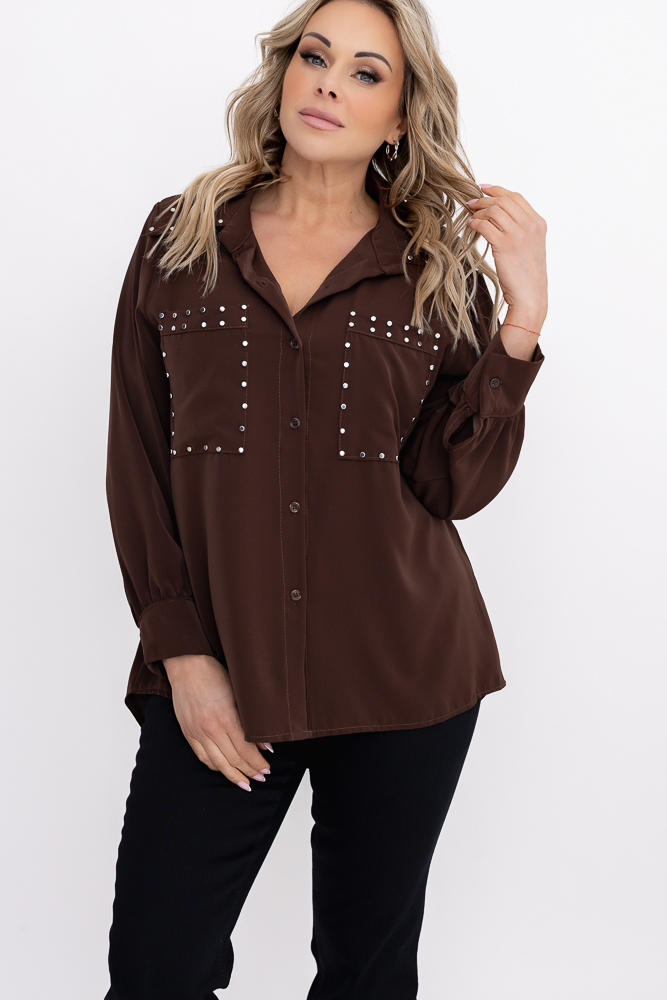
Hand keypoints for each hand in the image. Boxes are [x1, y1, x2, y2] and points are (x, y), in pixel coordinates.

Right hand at [162, 654, 271, 790]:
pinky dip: (215, 767)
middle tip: (261, 778)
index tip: (267, 769)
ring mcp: (197, 733)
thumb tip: (265, 744)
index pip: (246, 750)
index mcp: (227, 718)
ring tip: (245, 783)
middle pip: (234, 759)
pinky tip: (225, 770)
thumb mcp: (239, 695)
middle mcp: (211, 729)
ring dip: (233, 775)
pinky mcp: (188, 733)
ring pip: (218, 763)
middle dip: (249, 771)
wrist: (187, 665)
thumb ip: (251, 722)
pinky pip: (202, 757)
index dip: (257, 763)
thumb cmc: (215, 675)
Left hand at [466, 184, 547, 345]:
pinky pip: (485, 225)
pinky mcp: (505, 245)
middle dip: (484, 199)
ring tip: (470, 216)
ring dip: (478, 211)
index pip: (516, 198)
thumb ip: (521, 230)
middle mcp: (530, 225)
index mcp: (538, 223)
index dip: (497, 190)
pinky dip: (475, 223)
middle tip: (471, 203)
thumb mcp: (531, 247)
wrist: (530, 295)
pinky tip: (470, 226)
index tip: (483, 188)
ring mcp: (518, 234)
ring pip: (494, 211)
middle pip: (503, 201)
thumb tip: (499, 217)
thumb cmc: (527, 276)